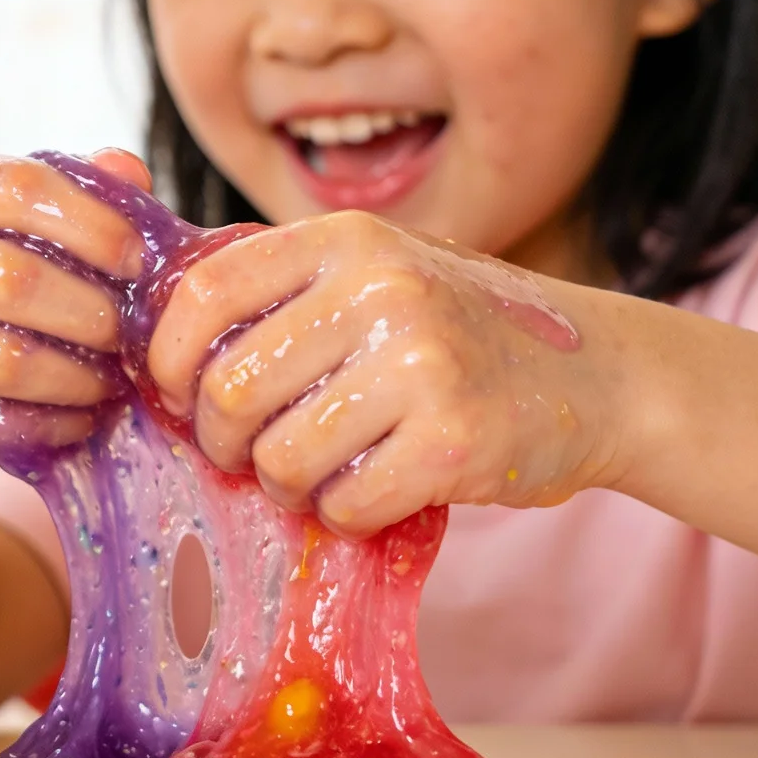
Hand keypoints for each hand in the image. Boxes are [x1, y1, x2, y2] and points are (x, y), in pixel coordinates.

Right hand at [0, 150, 155, 456]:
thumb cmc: (1, 275)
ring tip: (110, 381)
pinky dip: (47, 423)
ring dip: (72, 377)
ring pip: (0, 359)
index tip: (138, 260)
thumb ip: (84, 192)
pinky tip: (79, 417)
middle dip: (88, 312)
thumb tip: (128, 172)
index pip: (18, 188)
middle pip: (10, 279)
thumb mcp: (34, 223)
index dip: (90, 223)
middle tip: (128, 334)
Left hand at [148, 209, 620, 535]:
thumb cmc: (460, 330)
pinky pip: (344, 504)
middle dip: (221, 440)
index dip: (167, 357)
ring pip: (279, 457)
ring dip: (283, 485)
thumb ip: (283, 288)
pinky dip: (342, 515)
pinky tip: (369, 494)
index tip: (177, 392)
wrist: (602, 375)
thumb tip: (155, 333)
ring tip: (313, 475)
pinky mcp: (454, 442)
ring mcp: (420, 365)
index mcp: (345, 242)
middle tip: (246, 453)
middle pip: (230, 390)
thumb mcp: (376, 272)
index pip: (204, 294)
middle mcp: (379, 291)